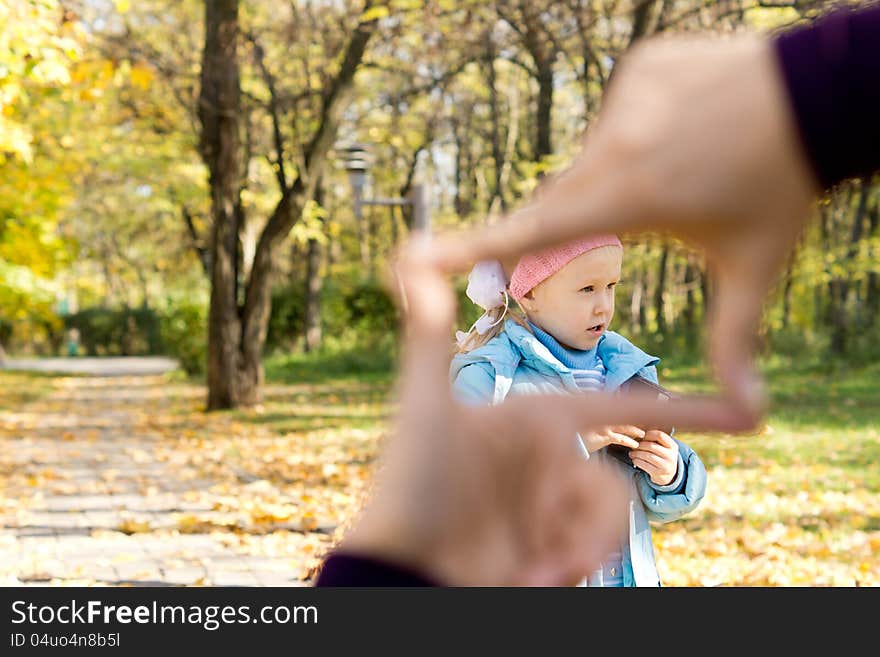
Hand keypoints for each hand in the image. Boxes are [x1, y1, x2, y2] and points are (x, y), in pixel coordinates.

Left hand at [338, 238, 734, 585]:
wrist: (401, 572)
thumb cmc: (409, 487)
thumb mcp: (425, 409)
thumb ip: (428, 334)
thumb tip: (412, 254)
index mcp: (534, 421)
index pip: (619, 408)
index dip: (685, 410)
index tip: (747, 414)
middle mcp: (547, 461)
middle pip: (613, 487)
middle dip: (591, 530)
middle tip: (551, 564)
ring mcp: (548, 508)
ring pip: (607, 524)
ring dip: (578, 555)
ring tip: (532, 575)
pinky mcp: (548, 549)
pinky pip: (591, 554)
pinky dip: (567, 570)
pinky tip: (525, 581)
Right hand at [425, 33, 819, 429]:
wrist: (824, 92)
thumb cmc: (782, 188)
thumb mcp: (755, 267)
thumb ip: (736, 339)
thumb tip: (752, 410)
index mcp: (632, 197)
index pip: (533, 232)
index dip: (467, 249)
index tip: (413, 258)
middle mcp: (615, 143)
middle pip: (567, 201)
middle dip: (582, 227)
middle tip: (643, 217)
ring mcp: (624, 96)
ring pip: (597, 158)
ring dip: (626, 179)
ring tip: (690, 169)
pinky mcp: (637, 67)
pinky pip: (619, 116)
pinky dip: (642, 134)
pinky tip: (690, 129)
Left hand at [629, 430, 678, 485]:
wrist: (668, 475)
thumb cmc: (661, 456)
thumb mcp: (663, 448)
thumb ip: (655, 440)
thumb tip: (637, 433)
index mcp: (672, 446)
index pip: (660, 435)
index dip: (648, 434)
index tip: (641, 436)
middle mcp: (671, 455)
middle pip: (651, 446)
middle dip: (640, 445)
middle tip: (633, 446)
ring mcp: (665, 465)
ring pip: (647, 456)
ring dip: (636, 453)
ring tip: (631, 453)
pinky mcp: (659, 473)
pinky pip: (644, 464)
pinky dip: (637, 461)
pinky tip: (634, 459)